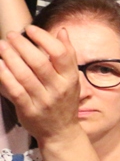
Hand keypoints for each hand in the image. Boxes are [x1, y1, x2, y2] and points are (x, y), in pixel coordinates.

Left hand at [0, 26, 81, 143]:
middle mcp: (58, 89)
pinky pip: (15, 91)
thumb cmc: (64, 102)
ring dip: (11, 58)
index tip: (31, 29)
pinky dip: (5, 76)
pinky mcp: (28, 110)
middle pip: (40, 62)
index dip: (44, 38)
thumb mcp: (72, 78)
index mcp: (70, 78)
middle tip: (11, 35)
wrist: (61, 131)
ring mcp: (43, 100)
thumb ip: (67, 54)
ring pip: (25, 75)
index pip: (60, 54)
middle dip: (22, 45)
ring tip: (2, 45)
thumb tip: (62, 31)